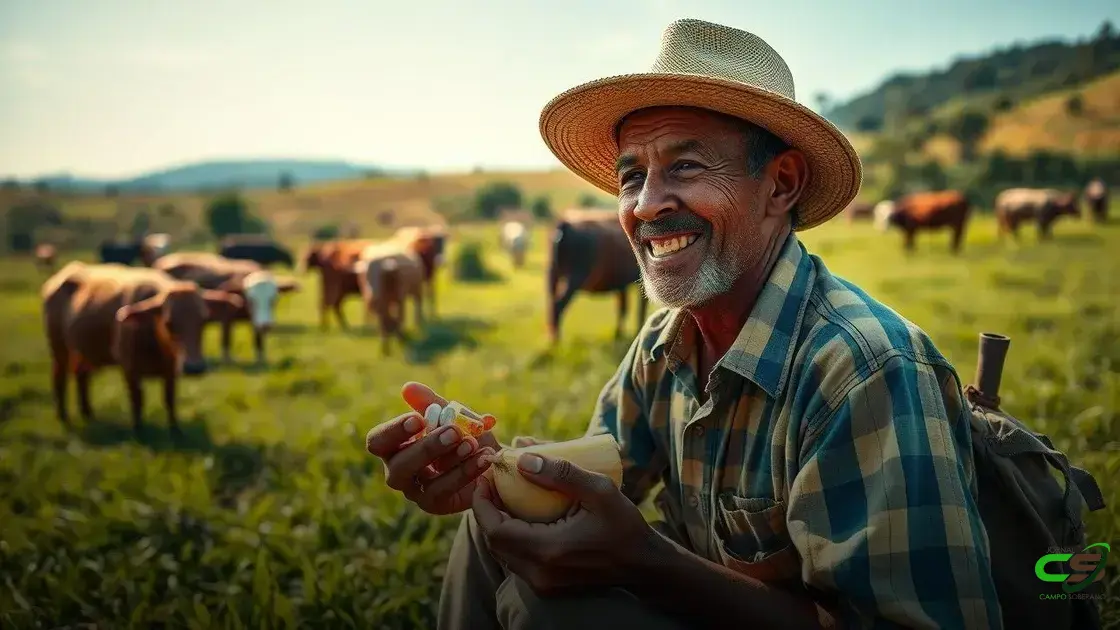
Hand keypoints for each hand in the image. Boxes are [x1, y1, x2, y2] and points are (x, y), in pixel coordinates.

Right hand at [365, 382, 499, 514]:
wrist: (492, 459)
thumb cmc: (463, 434)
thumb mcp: (452, 415)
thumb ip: (432, 403)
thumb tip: (408, 388)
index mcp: (395, 445)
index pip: (378, 441)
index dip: (394, 431)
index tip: (418, 419)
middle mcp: (400, 470)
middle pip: (398, 466)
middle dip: (426, 448)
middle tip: (454, 432)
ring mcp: (416, 491)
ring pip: (423, 484)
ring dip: (451, 461)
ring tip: (472, 443)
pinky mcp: (436, 504)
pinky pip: (446, 492)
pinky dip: (465, 473)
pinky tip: (483, 458)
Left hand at [472, 449, 652, 595]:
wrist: (643, 566)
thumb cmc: (625, 526)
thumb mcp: (599, 490)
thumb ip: (561, 473)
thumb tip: (522, 459)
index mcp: (548, 550)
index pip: (495, 529)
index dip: (482, 502)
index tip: (485, 477)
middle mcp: (539, 572)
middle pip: (494, 542)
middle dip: (487, 510)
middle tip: (493, 483)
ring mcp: (542, 583)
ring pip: (503, 553)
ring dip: (498, 524)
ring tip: (504, 495)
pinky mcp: (547, 585)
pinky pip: (517, 559)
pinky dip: (512, 537)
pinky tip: (520, 516)